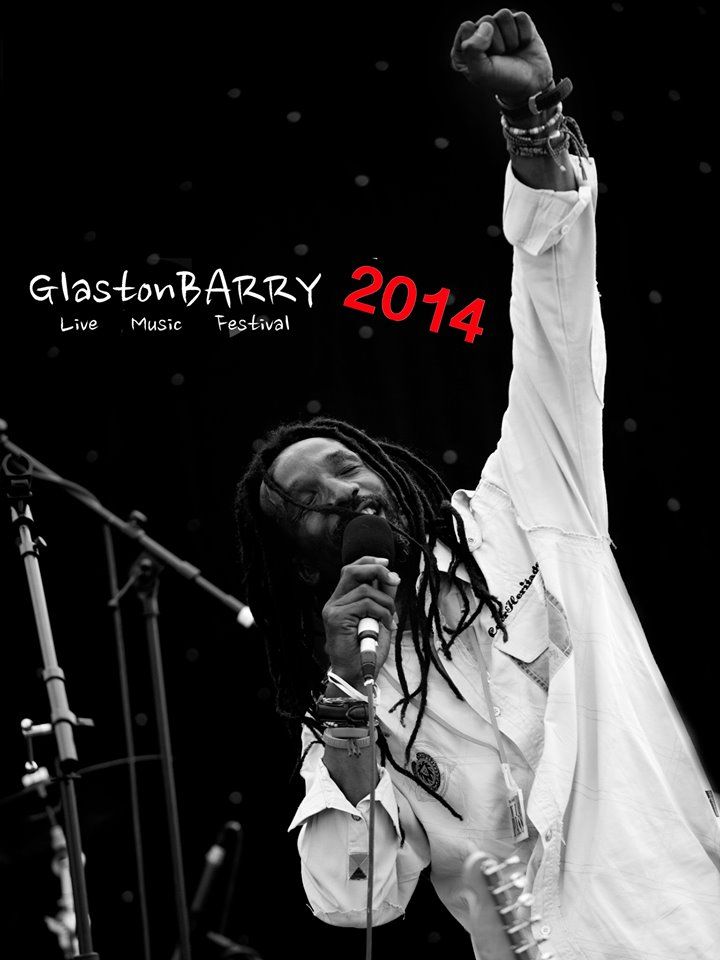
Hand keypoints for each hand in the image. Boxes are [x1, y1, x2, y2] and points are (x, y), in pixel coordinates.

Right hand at [322, 556, 399, 686]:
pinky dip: (382, 612)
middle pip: (351, 571)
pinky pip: (366, 604)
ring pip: (364, 589)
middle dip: (376, 569)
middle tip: (394, 578)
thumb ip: (383, 599)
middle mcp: (333, 603)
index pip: (350, 571)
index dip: (368, 562)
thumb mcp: (379, 619)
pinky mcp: (337, 618)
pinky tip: (387, 625)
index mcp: (341, 601)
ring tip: (391, 618)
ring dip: (386, 602)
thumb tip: (392, 578)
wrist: (357, 675)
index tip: (386, 563)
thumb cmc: (366, 651)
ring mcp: (333, 610)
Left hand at [450, 8, 552, 104]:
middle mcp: (481, 34)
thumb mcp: (481, 73)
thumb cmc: (503, 80)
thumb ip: (472, 50)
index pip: (467, 27)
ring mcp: (500, 27)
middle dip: (497, 43)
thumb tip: (486, 26)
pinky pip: (521, 17)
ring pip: (504, 15)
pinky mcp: (518, 23)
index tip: (486, 60)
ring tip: (512, 51)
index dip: (479, 43)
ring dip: (511, 38)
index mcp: (465, 48)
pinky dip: (524, 34)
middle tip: (502, 58)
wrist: (531, 85)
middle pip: (487, 20)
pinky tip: (522, 45)